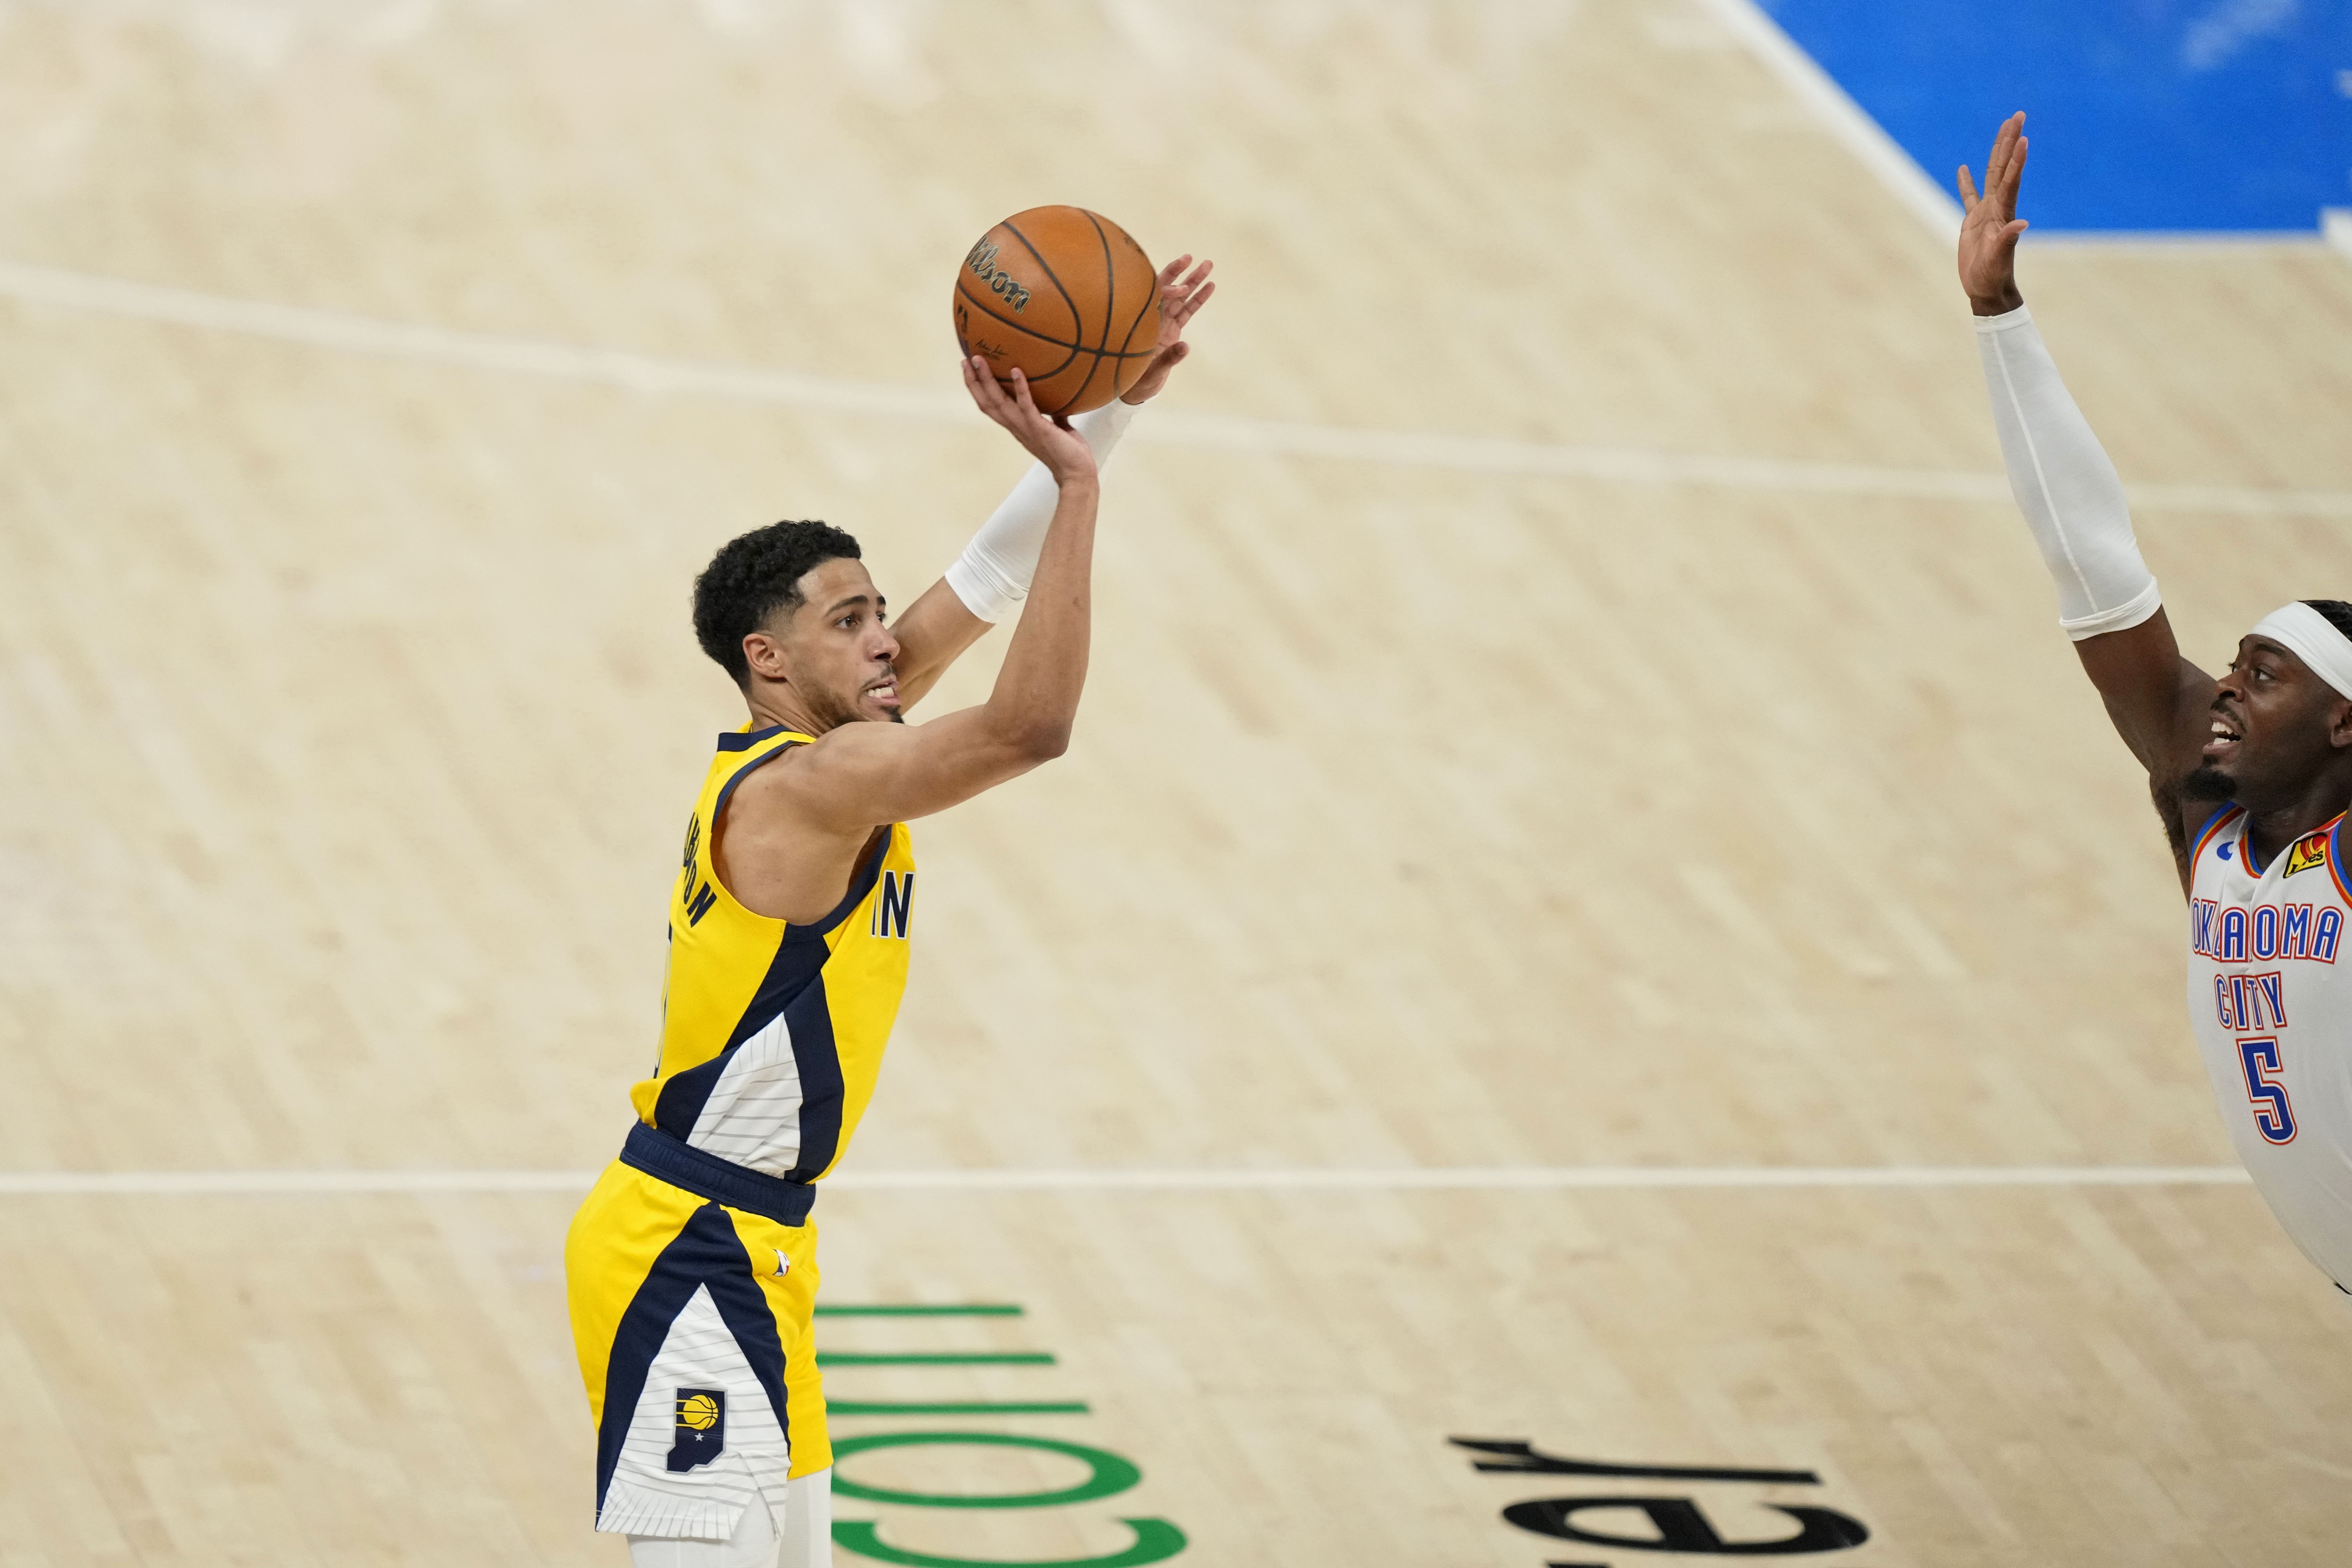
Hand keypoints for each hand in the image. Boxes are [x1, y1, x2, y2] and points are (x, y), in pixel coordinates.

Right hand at [961, 356, 1098, 485]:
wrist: (1076, 473)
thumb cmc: (1068, 452)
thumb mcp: (1058, 429)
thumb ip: (1054, 416)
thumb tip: (1059, 406)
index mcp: (1017, 426)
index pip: (990, 406)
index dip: (978, 389)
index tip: (970, 370)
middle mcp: (1015, 427)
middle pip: (986, 403)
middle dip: (974, 382)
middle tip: (966, 360)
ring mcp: (1025, 428)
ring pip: (998, 402)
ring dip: (987, 380)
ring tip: (979, 360)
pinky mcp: (1038, 428)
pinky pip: (1026, 405)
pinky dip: (1020, 388)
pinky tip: (1016, 370)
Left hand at [1120, 254, 1215, 403]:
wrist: (1138, 389)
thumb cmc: (1138, 381)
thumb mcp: (1151, 373)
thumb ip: (1168, 359)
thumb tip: (1185, 346)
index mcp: (1143, 324)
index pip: (1154, 299)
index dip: (1167, 291)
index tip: (1182, 289)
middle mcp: (1153, 318)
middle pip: (1167, 289)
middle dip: (1179, 273)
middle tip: (1190, 257)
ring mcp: (1163, 321)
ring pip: (1180, 297)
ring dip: (1193, 281)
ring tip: (1208, 264)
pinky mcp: (1173, 328)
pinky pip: (1187, 310)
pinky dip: (1198, 299)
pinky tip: (1210, 285)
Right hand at [1957, 112, 2028, 314]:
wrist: (1987, 289)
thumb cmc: (1992, 276)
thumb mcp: (1999, 260)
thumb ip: (2007, 241)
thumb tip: (2021, 224)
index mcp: (2003, 213)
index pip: (2010, 180)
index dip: (2016, 160)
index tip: (2022, 136)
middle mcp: (1998, 207)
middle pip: (2004, 167)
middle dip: (2010, 141)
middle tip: (2017, 115)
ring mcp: (1986, 212)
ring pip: (1991, 174)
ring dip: (1997, 151)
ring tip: (2003, 128)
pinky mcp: (1973, 221)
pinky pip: (1969, 196)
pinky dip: (1966, 182)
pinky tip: (1964, 168)